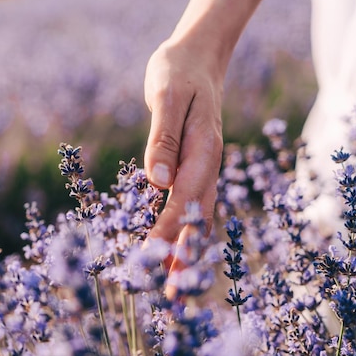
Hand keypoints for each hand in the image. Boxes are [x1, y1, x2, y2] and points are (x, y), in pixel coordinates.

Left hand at [144, 38, 223, 269]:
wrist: (198, 60)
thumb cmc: (178, 73)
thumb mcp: (167, 96)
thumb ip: (163, 139)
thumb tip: (156, 182)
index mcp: (203, 150)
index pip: (183, 198)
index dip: (167, 229)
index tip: (148, 257)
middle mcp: (208, 166)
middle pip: (197, 219)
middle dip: (182, 257)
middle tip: (169, 295)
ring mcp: (204, 170)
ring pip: (197, 219)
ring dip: (185, 252)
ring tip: (171, 286)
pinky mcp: (194, 170)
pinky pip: (191, 208)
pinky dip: (182, 233)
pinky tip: (169, 252)